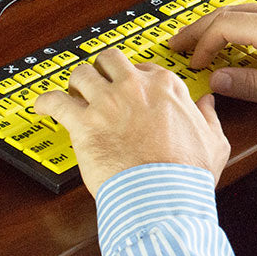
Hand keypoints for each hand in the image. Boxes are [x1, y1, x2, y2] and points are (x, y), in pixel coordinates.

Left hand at [34, 49, 229, 198]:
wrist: (163, 195)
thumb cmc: (186, 173)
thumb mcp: (214, 140)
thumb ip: (209, 117)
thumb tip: (207, 104)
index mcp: (166, 86)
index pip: (145, 67)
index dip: (135, 78)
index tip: (130, 88)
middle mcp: (134, 87)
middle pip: (110, 59)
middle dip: (102, 68)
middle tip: (98, 82)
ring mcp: (107, 102)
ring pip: (81, 73)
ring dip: (75, 82)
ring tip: (71, 93)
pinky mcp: (83, 123)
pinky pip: (55, 101)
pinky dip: (45, 102)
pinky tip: (43, 106)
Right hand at [169, 1, 256, 117]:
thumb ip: (253, 86)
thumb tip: (218, 81)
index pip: (225, 27)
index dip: (202, 44)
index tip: (192, 63)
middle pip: (228, 12)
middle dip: (198, 28)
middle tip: (176, 43)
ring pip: (242, 10)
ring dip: (216, 25)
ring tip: (197, 41)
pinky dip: (235, 24)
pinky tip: (231, 39)